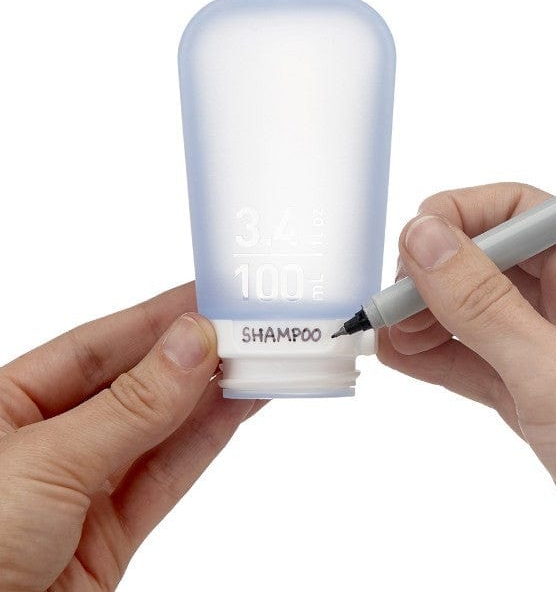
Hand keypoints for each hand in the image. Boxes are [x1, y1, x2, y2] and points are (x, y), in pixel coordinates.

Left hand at [0, 283, 260, 590]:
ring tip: (256, 361)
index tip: (205, 298)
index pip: (94, 346)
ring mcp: (83, 487)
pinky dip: (209, 439)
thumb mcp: (47, 462)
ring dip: (212, 395)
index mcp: (6, 405)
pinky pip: (170, 473)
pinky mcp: (113, 531)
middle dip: (190, 356)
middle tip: (244, 328)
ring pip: (161, 428)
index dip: (155, 319)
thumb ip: (129, 407)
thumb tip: (191, 344)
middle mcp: (48, 440)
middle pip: (135, 384)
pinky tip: (240, 407)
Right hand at [378, 182, 555, 566]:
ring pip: (472, 313)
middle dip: (429, 278)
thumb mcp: (554, 373)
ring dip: (423, 318)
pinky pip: (473, 360)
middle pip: (483, 262)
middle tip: (391, 307)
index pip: (515, 212)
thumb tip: (425, 239)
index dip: (457, 219)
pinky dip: (434, 357)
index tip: (409, 250)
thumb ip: (484, 304)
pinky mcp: (532, 394)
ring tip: (389, 335)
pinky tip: (402, 357)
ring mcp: (548, 351)